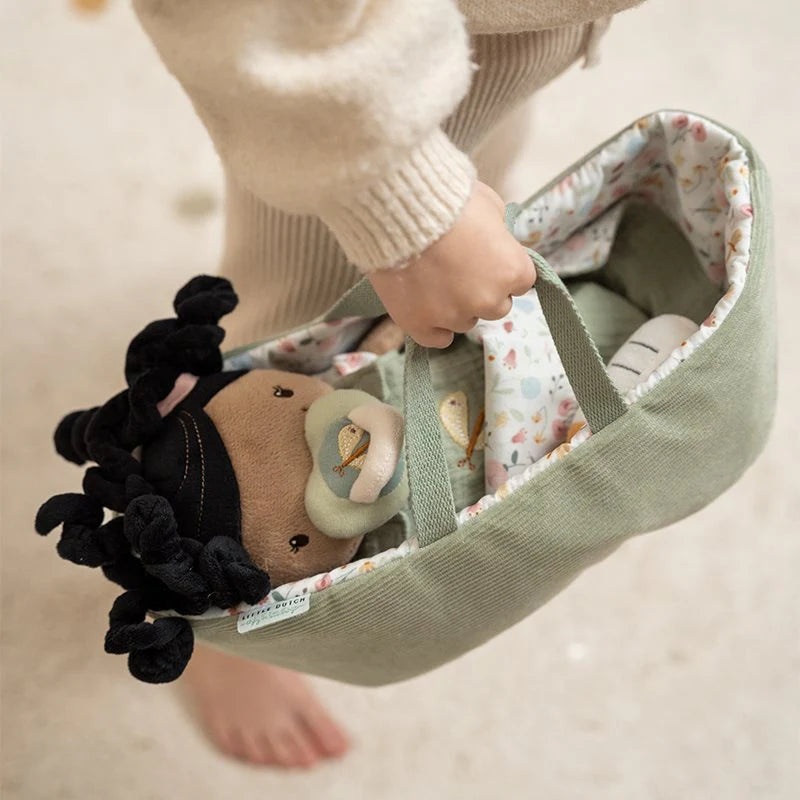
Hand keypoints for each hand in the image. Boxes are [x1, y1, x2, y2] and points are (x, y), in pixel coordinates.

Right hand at [367, 181, 534, 347]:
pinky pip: (437, 338)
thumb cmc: (447, 199)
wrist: (399, 207)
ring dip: (455, 305)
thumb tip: (498, 242)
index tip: (485, 257)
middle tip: (457, 267)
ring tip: (432, 278)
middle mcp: (489, 300)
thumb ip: (500, 233)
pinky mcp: (420, 324)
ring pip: (465, 320)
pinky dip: (434, 326)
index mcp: (513, 270)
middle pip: (496, 306)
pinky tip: (427, 309)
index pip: (521, 282)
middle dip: (481, 290)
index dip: (501, 268)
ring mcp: (454, 315)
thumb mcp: (490, 205)